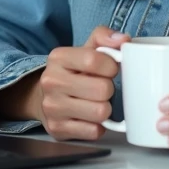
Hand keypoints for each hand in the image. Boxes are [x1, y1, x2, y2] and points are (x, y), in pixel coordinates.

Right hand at [36, 26, 130, 140]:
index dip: (111, 66)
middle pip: (102, 89)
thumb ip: (104, 37)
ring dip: (105, 109)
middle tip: (101, 89)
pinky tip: (90, 118)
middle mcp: (51, 82)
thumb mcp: (85, 49)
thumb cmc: (73, 73)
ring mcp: (52, 107)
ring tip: (96, 102)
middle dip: (109, 90)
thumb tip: (124, 39)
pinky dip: (98, 126)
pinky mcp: (57, 129)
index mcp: (58, 58)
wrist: (45, 98)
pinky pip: (94, 131)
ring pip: (100, 112)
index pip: (94, 60)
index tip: (110, 69)